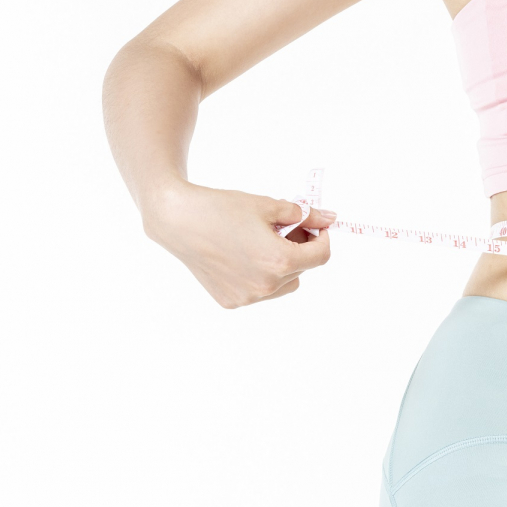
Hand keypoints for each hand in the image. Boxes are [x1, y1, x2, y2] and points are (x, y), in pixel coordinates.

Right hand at [143, 181, 336, 308]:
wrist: (176, 219)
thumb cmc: (221, 208)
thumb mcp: (269, 205)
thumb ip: (304, 214)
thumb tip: (330, 217)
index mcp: (279, 261)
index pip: (320, 256)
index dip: (322, 238)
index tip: (315, 225)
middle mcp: (266, 285)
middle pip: (302, 269)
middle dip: (300, 248)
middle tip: (286, 227)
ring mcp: (247, 297)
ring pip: (284, 284)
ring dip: (283, 265)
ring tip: (264, 241)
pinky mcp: (230, 301)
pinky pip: (260, 291)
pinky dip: (261, 275)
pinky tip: (244, 255)